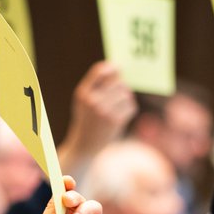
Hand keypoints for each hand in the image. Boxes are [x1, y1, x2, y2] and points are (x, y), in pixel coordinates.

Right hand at [59, 62, 136, 176]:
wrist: (84, 146)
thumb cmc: (87, 120)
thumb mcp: (84, 101)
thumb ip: (96, 85)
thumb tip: (117, 67)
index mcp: (83, 93)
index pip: (99, 71)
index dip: (111, 67)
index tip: (117, 69)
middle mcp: (92, 100)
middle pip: (118, 82)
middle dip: (122, 87)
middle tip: (118, 96)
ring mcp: (103, 110)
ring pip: (126, 94)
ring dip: (126, 100)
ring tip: (118, 108)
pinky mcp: (114, 120)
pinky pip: (131, 107)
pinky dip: (129, 111)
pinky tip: (120, 117)